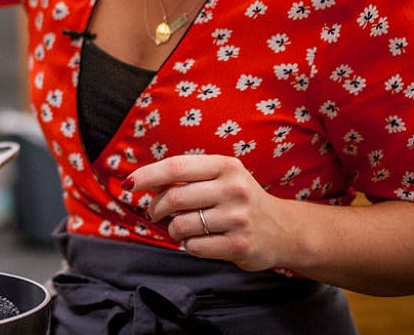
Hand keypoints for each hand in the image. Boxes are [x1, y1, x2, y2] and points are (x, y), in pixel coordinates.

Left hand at [127, 155, 293, 271]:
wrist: (283, 230)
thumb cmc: (240, 200)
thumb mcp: (222, 178)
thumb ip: (187, 178)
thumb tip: (142, 182)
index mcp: (226, 166)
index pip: (176, 167)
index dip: (148, 175)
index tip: (130, 184)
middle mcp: (234, 189)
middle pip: (174, 198)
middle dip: (155, 208)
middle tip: (154, 213)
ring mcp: (237, 218)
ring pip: (181, 225)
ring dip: (172, 229)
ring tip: (181, 227)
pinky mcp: (239, 245)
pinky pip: (194, 246)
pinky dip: (188, 245)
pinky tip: (199, 240)